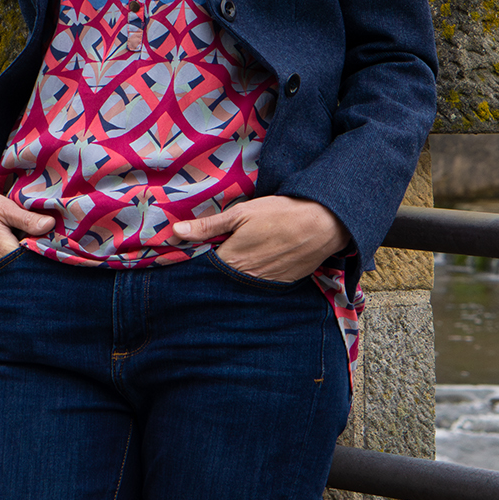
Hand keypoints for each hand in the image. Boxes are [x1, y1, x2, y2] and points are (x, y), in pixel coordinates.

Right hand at [0, 182, 54, 269]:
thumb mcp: (0, 205)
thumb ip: (25, 218)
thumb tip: (50, 224)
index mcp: (2, 250)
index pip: (33, 259)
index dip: (48, 251)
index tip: (59, 240)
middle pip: (27, 267)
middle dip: (40, 255)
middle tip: (51, 239)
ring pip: (16, 268)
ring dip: (28, 256)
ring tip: (38, 240)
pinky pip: (6, 266)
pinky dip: (15, 257)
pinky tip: (22, 243)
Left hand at [173, 195, 347, 282]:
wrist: (322, 224)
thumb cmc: (280, 214)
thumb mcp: (241, 213)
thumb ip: (208, 226)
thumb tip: (176, 232)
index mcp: (233, 260)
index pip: (204, 269)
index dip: (196, 262)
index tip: (188, 255)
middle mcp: (248, 279)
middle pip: (222, 280)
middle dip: (215, 272)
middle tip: (213, 258)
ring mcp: (266, 284)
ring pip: (241, 284)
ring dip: (235, 276)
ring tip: (237, 261)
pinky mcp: (283, 284)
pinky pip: (261, 286)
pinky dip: (254, 278)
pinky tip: (257, 265)